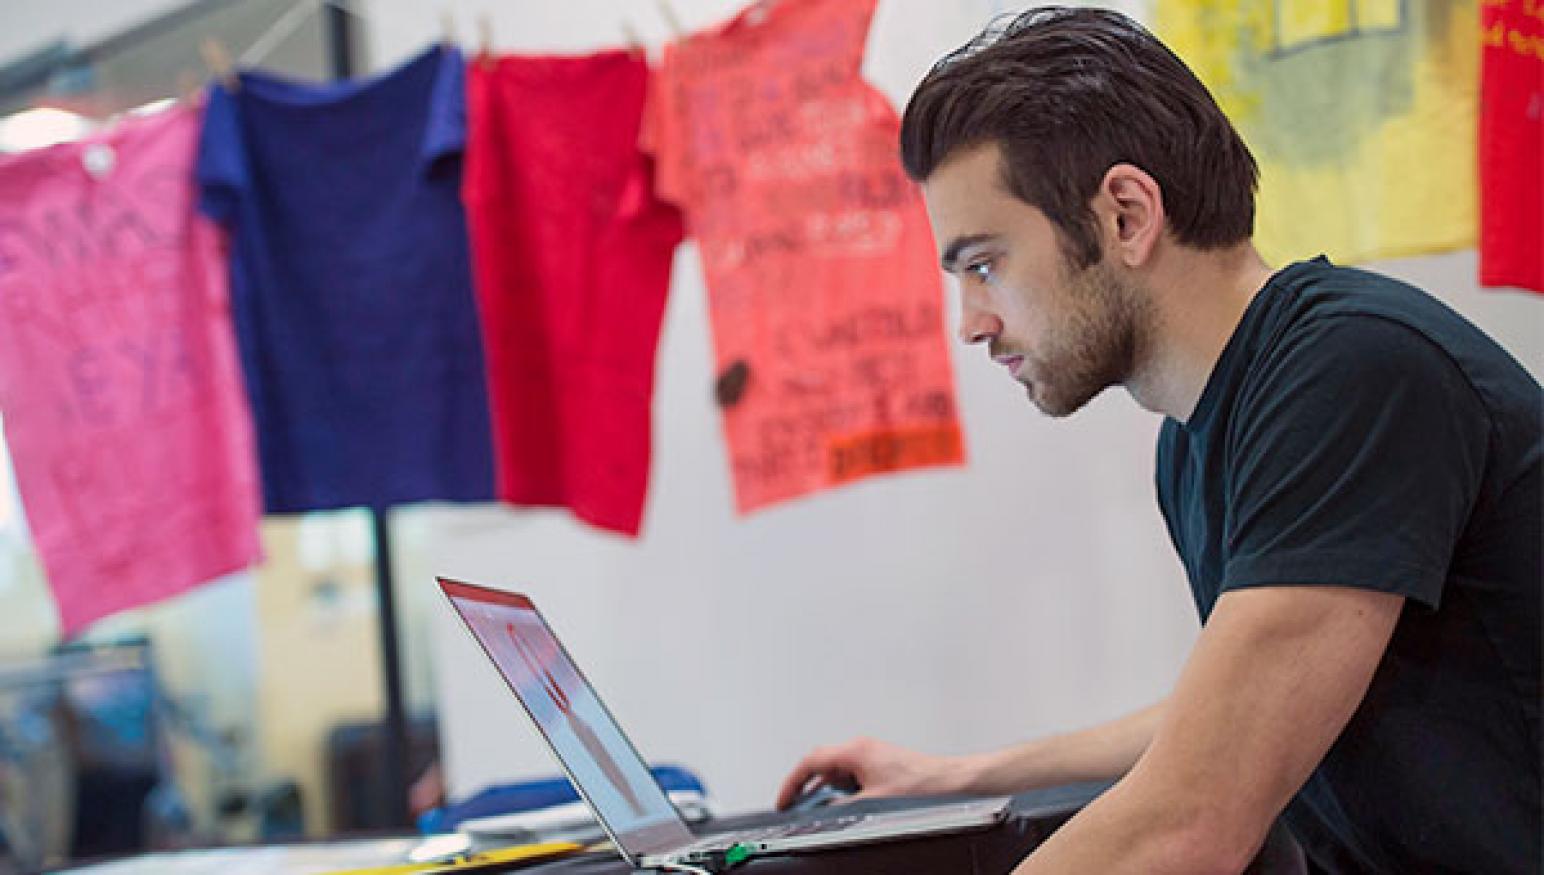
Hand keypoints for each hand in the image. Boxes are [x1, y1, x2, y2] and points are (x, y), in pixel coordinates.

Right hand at [775, 736, 971, 809]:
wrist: (949, 781)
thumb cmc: (922, 784)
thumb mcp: (873, 802)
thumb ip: (843, 806)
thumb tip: (824, 812)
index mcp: (856, 751)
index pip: (811, 762)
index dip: (792, 782)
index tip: (784, 799)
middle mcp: (862, 748)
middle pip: (821, 764)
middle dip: (806, 786)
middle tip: (794, 804)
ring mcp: (871, 754)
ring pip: (836, 770)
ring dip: (825, 789)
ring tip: (818, 809)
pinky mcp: (880, 763)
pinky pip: (851, 773)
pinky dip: (841, 788)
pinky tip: (844, 804)